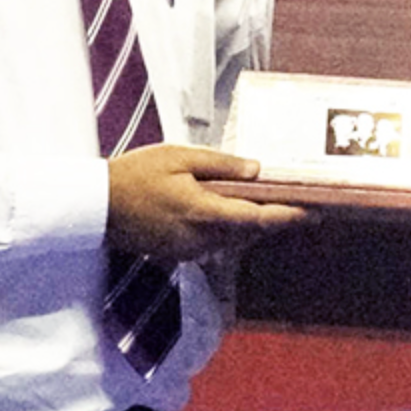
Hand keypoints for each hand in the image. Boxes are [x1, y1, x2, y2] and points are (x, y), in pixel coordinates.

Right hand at [107, 144, 307, 261]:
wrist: (95, 207)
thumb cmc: (135, 175)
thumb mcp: (179, 157)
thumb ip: (220, 165)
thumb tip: (256, 171)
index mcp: (203, 212)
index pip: (258, 219)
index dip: (289, 217)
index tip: (314, 212)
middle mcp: (201, 238)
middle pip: (250, 232)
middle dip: (275, 218)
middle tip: (300, 203)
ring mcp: (190, 250)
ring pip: (234, 239)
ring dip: (252, 224)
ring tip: (271, 203)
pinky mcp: (179, 254)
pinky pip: (215, 243)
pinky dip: (229, 229)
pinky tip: (230, 210)